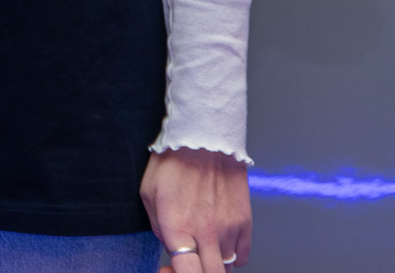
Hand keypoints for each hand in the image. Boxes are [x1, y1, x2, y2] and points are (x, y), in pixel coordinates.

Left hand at [142, 147, 251, 270]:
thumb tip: (171, 246)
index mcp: (178, 227)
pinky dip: (232, 256)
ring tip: (202, 247)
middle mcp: (206, 232)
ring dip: (212, 263)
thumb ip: (158, 227)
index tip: (169, 269)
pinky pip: (242, 255)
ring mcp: (229, 228)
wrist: (205, 135)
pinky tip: (219, 244)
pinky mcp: (245, 220)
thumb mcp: (149, 193)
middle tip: (188, 265)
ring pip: (226, 267)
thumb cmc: (173, 161)